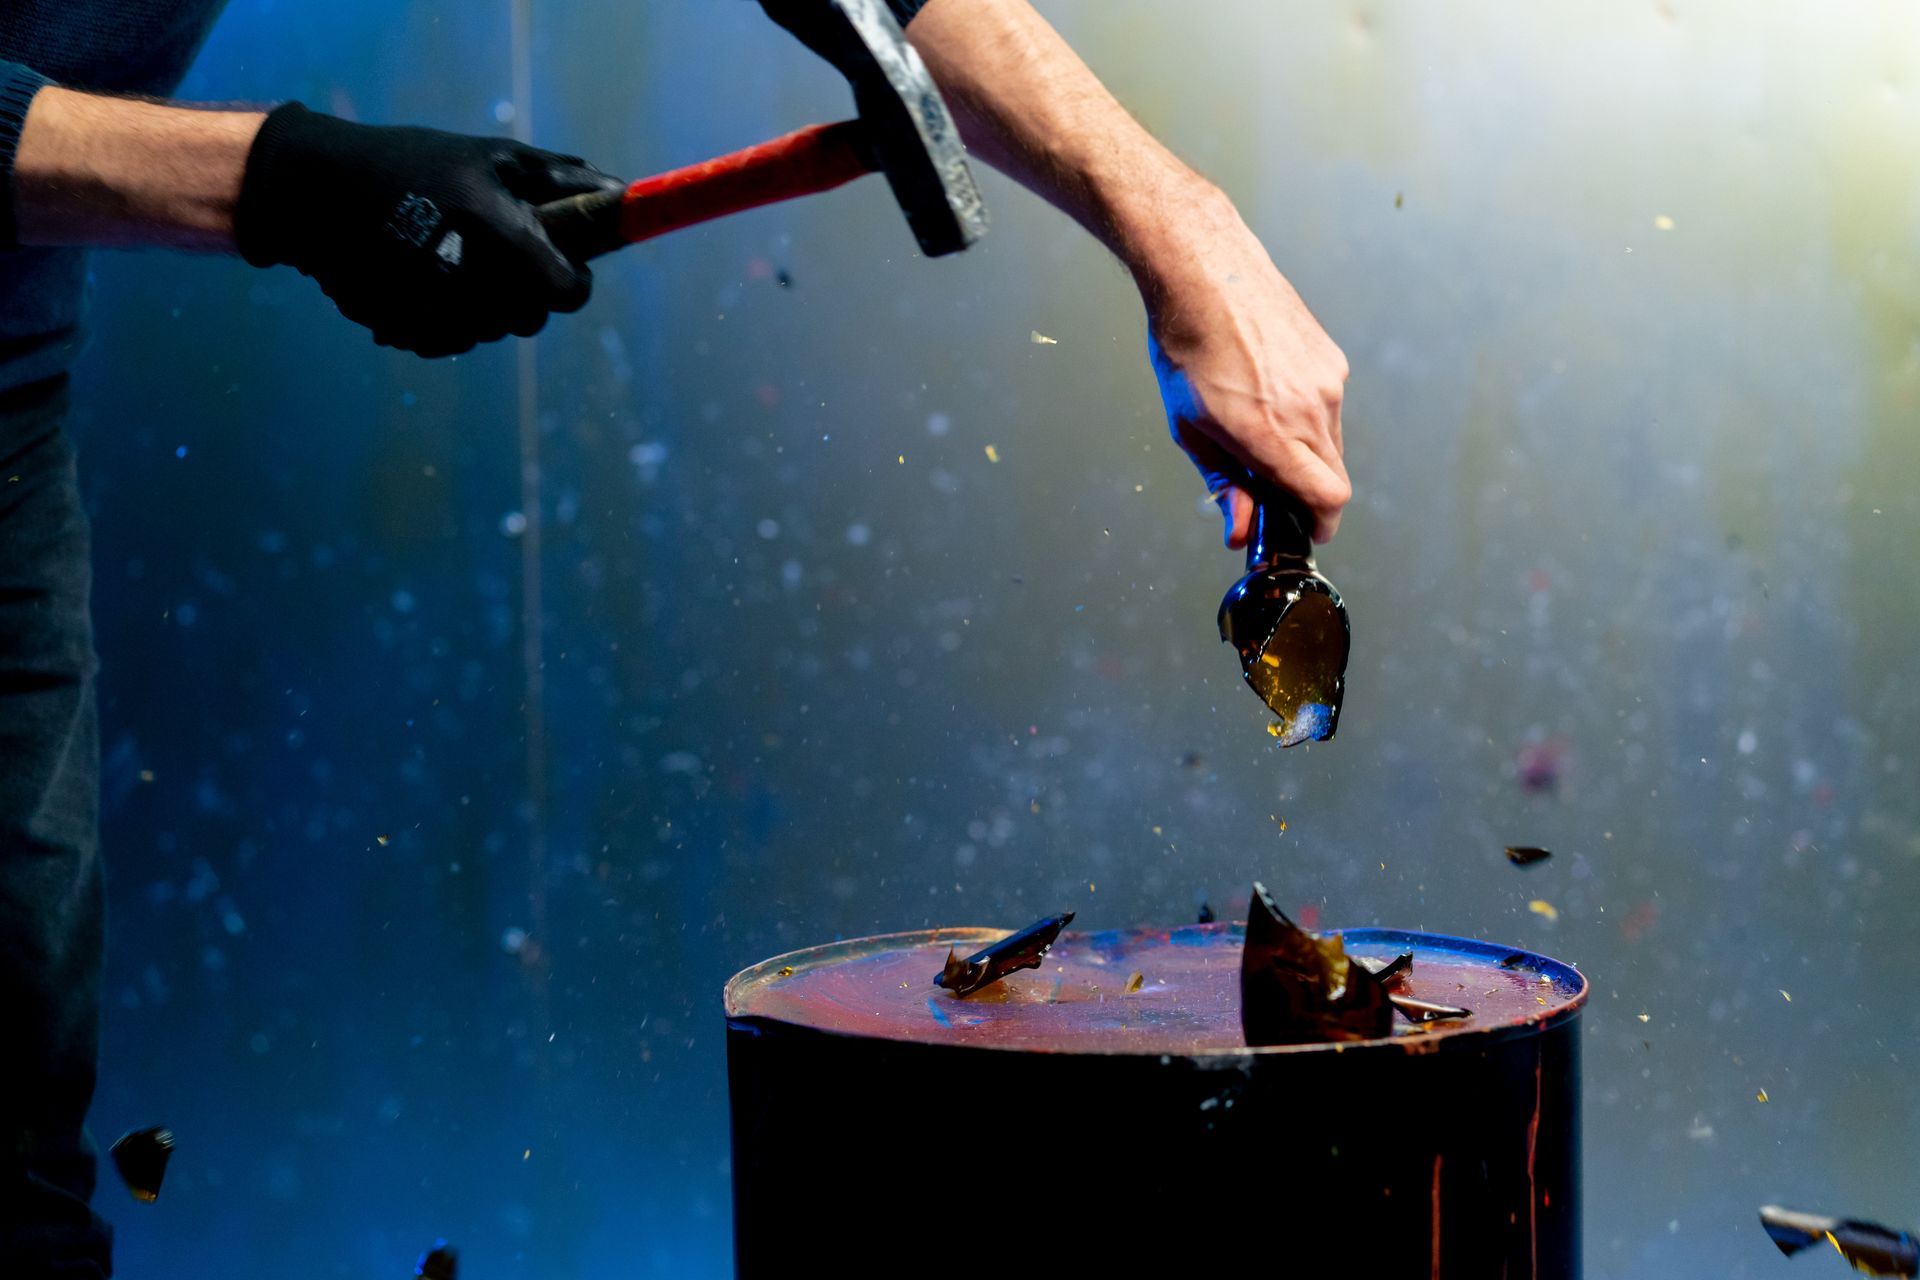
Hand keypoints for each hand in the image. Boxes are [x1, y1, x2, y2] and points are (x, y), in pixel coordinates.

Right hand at [234, 103, 621, 356]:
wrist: (313, 189)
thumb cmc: (416, 163)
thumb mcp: (491, 155)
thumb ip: (561, 179)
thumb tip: (622, 195)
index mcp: (492, 226)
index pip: (565, 291)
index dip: (571, 283)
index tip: (563, 269)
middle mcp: (461, 272)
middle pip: (528, 319)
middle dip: (524, 294)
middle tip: (497, 259)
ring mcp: (426, 307)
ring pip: (487, 333)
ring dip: (482, 308)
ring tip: (452, 262)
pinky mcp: (397, 328)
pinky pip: (446, 343)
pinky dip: (443, 320)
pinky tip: (422, 284)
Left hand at [1142, 194, 1350, 546]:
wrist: (1206, 275)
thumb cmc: (1187, 350)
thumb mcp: (1190, 429)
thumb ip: (1224, 485)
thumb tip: (1240, 531)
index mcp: (1271, 433)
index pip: (1328, 498)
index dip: (1320, 523)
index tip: (1306, 530)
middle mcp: (1310, 410)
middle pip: (1333, 477)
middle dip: (1307, 492)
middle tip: (1272, 486)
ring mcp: (1328, 382)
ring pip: (1332, 442)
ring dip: (1306, 451)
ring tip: (1261, 427)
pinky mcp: (1333, 359)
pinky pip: (1330, 406)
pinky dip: (1308, 415)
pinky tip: (1271, 392)